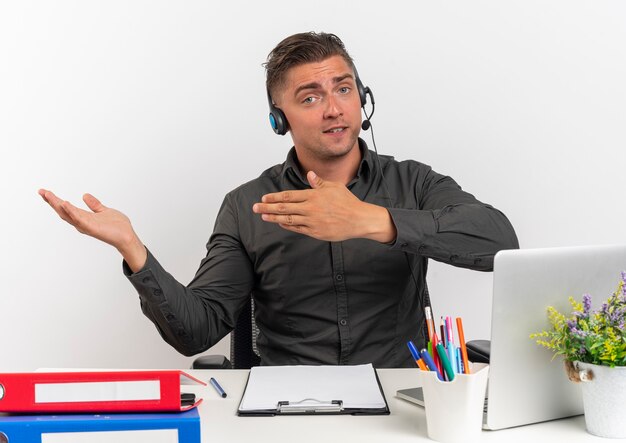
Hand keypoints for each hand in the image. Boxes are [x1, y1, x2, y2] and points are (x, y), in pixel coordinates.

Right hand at [38, 189, 146, 270]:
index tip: (45, 192)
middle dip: (51, 202)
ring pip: (67, 214)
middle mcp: (81, 222)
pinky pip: (79, 219)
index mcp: (83, 217)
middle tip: (41, 192)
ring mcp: (85, 225)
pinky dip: (71, 211)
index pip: (66, 208)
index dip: (55, 200)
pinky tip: (65, 203)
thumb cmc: (117, 226)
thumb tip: (85, 195)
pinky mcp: (92, 228)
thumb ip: (94, 204)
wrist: (127, 236)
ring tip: (48, 195)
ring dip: (57, 205)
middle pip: (62, 211)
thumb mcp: (104, 211)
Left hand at [252, 171, 396, 242]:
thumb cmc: (347, 202)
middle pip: (284, 208)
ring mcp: (312, 221)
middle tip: (255, 207)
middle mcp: (310, 208)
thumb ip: (320, 182)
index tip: (264, 198)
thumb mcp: (335, 187)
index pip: (289, 196)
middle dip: (268, 207)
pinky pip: (297, 229)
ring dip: (274, 218)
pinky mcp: (315, 232)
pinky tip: (280, 223)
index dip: (275, 197)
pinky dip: (287, 225)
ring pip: (288, 219)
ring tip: (263, 216)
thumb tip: (310, 174)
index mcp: (313, 195)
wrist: (358, 220)